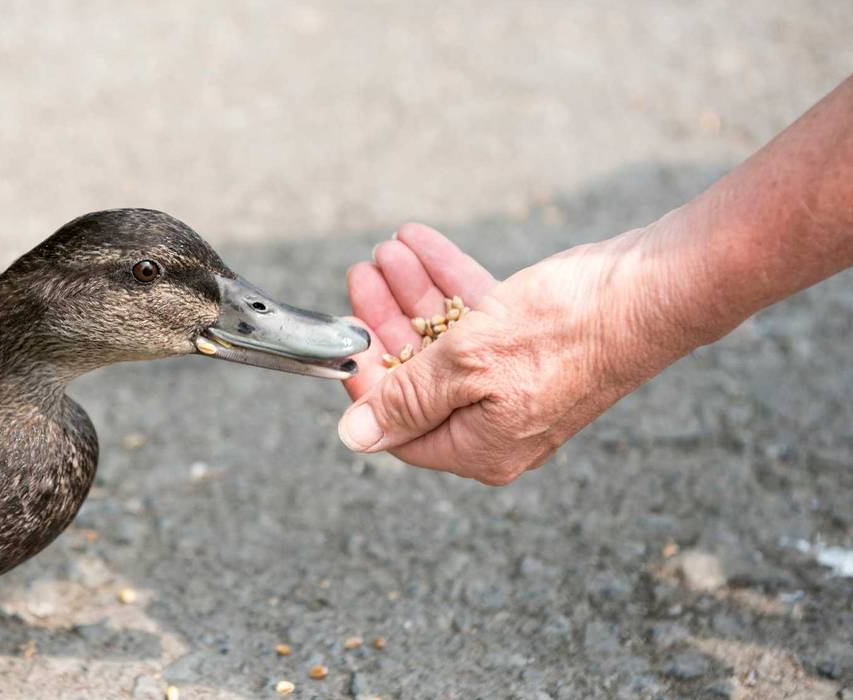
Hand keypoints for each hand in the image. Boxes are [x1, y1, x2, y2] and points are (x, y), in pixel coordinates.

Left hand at [339, 222, 686, 484]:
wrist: (651, 290)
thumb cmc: (565, 332)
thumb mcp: (468, 364)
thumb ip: (407, 398)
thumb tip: (356, 438)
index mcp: (480, 447)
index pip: (399, 428)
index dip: (367, 382)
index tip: (347, 336)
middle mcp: (497, 423)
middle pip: (420, 378)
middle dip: (387, 321)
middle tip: (362, 276)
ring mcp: (518, 382)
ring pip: (447, 339)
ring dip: (413, 292)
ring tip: (386, 250)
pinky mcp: (534, 343)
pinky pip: (478, 316)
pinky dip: (449, 280)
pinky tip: (420, 242)